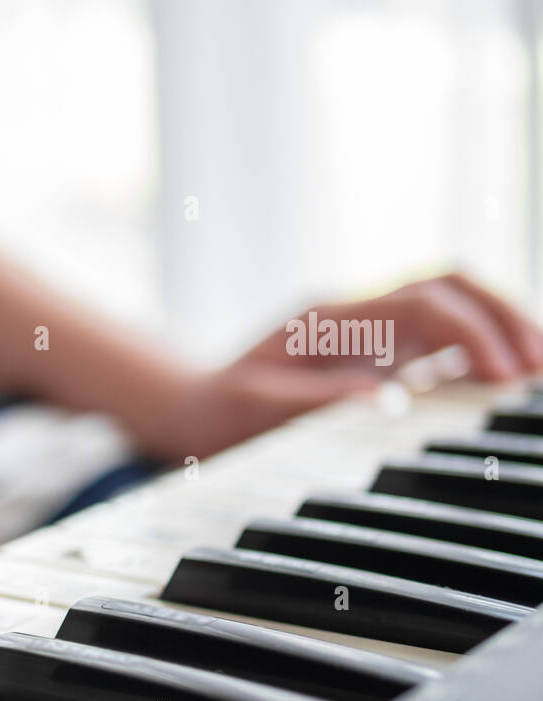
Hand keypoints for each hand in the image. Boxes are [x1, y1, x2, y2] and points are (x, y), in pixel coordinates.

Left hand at [135, 272, 542, 459]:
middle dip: (501, 316)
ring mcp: (365, 328)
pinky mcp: (372, 349)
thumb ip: (315, 400)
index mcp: (327, 320)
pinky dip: (478, 349)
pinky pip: (436, 336)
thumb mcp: (254, 410)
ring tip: (538, 368)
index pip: (419, 306)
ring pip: (449, 304)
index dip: (470, 333)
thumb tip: (385, 398)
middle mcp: (353, 314)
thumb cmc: (219, 413)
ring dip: (497, 327)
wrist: (191, 408)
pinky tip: (506, 376)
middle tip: (540, 365)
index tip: (504, 374)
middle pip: (447, 287)